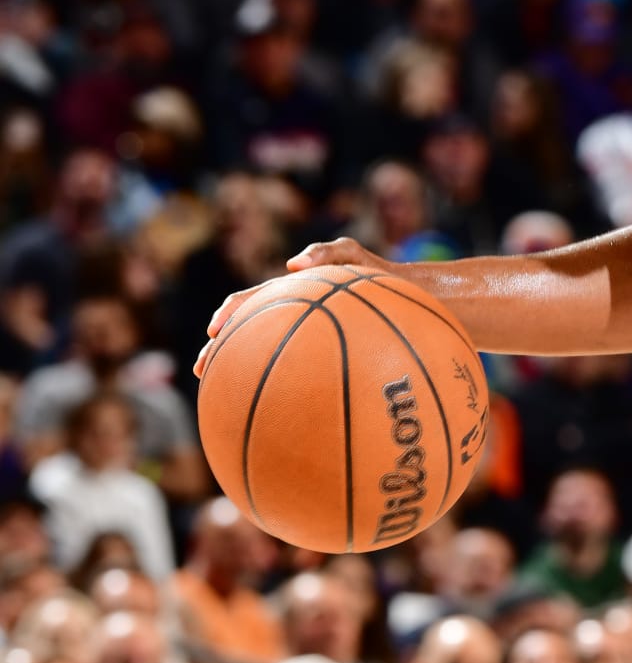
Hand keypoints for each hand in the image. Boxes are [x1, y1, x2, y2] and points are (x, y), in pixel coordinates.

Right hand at [195, 238, 384, 376]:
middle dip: (219, 351)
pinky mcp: (321, 352)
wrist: (400, 293)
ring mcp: (303, 336)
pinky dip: (279, 387)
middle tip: (201, 370)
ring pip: (264, 357)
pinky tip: (279, 411)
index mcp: (286, 295)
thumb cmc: (374, 272)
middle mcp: (288, 317)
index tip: (213, 332)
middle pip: (246, 334)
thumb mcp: (351, 254)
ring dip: (240, 372)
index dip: (227, 316)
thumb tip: (292, 265)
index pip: (248, 304)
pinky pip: (295, 371)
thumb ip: (326, 251)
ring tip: (222, 395)